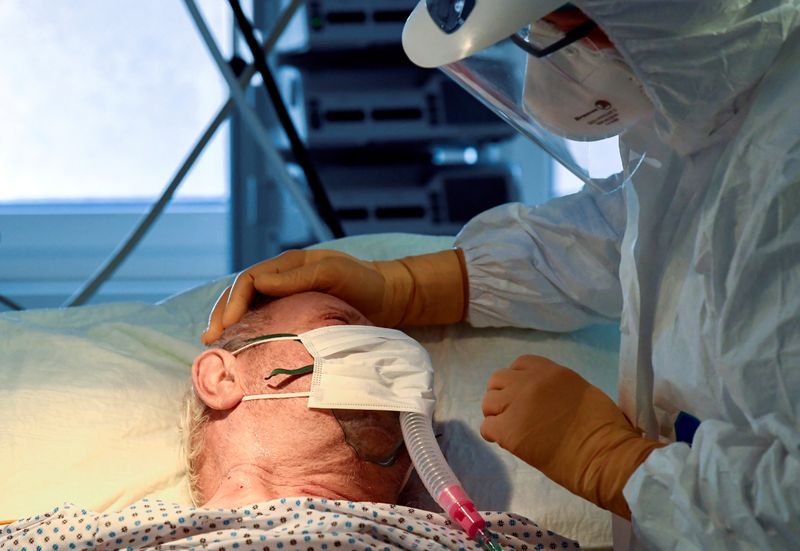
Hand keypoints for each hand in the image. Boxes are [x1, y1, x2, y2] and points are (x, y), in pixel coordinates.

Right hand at [202, 248, 467, 343]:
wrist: (388, 298)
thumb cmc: (364, 283)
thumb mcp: (334, 274)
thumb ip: (297, 277)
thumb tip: (258, 283)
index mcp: (288, 265)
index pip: (249, 281)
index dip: (234, 303)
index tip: (226, 328)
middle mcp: (282, 279)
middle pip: (241, 294)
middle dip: (223, 315)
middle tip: (210, 340)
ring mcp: (286, 297)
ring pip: (248, 308)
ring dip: (230, 325)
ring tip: (215, 346)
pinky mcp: (293, 314)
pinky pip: (263, 320)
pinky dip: (247, 333)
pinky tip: (239, 348)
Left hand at [481, 355, 663, 518]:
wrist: (605, 456)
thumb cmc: (605, 429)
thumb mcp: (582, 392)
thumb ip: (557, 389)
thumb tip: (546, 400)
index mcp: (551, 371)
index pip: (520, 364)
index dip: (517, 380)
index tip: (522, 395)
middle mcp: (530, 382)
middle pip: (498, 379)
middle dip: (502, 395)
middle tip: (511, 413)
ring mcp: (517, 405)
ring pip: (488, 402)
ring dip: (496, 414)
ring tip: (508, 428)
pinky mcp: (509, 431)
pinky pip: (487, 427)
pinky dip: (494, 435)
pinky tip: (507, 443)